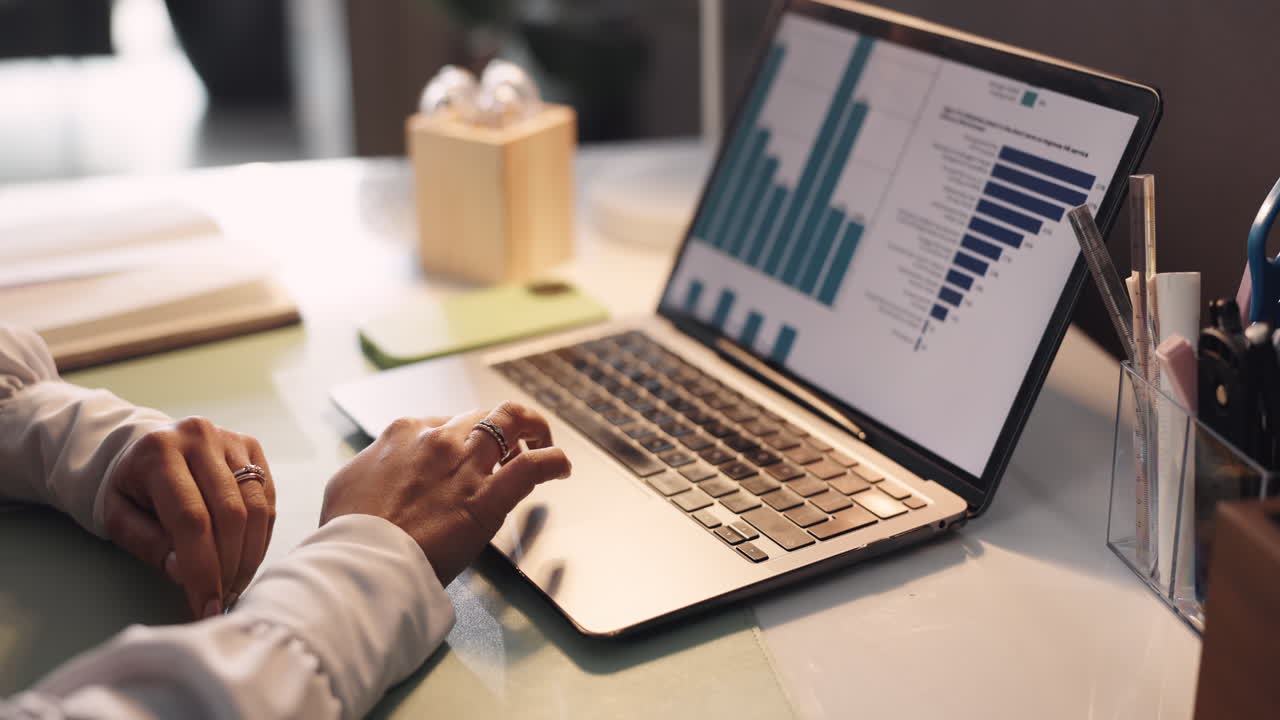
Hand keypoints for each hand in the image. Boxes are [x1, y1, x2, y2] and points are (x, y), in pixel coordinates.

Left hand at [102, 417, 276, 618]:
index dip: (203, 568)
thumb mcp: (119, 517)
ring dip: (250, 554)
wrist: (142, 446)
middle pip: (230, 513)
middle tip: (222, 599)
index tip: (207, 606)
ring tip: (234, 583)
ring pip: (256, 507)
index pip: (191, 519)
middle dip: (229, 566)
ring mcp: (230, 439)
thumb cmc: (129, 488)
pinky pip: (267, 498)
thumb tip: (184, 573)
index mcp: (159, 452)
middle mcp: (200, 437)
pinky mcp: (251, 447)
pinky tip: (246, 556)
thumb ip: (149, 544)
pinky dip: (261, 535)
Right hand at [320, 402, 571, 585]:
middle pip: (482, 417)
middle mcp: (438, 440)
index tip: (466, 452)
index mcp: (403, 433)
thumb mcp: (347, 484)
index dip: (461, 435)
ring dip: (533, 426)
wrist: (362, 563)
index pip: (445, 420)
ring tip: (543, 439)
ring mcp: (465, 466)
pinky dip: (554, 461)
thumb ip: (373, 467)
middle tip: (509, 447)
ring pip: (511, 422)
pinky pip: (533, 467)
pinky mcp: (488, 498)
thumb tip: (381, 466)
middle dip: (498, 428)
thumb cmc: (349, 533)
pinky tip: (562, 467)